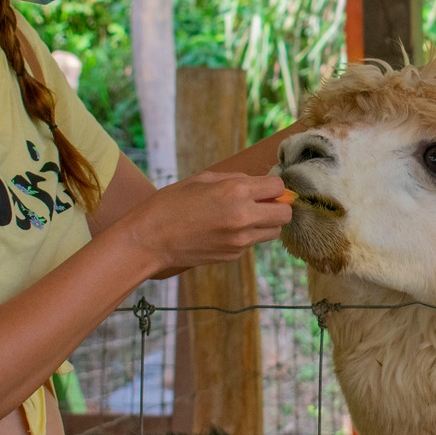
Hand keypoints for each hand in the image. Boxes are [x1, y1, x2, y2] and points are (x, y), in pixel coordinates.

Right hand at [120, 171, 292, 274]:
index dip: (272, 186)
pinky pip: (253, 242)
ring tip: (243, 216)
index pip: (278, 187)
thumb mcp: (203, 179)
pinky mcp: (234, 255)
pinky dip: (246, 235)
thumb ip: (236, 179)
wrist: (150, 239)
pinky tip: (224, 230)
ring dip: (266, 222)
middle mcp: (244, 216)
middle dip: (277, 206)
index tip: (262, 187)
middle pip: (285, 214)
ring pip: (274, 231)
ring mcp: (240, 240)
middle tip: (261, 202)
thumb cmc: (171, 204)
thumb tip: (258, 183)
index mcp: (236, 191)